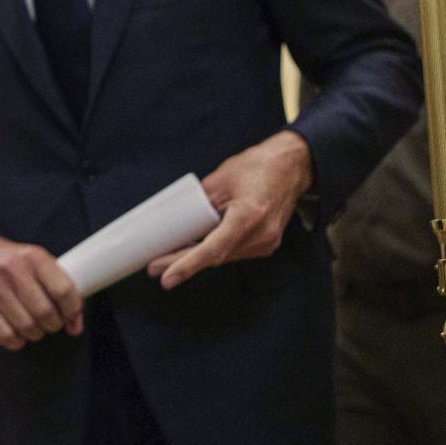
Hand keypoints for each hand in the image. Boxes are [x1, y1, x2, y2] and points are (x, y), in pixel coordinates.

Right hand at [0, 225, 83, 348]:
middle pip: (46, 312)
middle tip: (50, 322)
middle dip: (53, 324)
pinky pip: (6, 335)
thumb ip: (59, 288)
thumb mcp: (38, 262)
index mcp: (34, 257)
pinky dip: (17, 341)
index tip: (73, 322)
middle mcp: (13, 270)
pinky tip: (18, 332)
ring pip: (27, 327)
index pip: (63, 290)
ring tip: (34, 325)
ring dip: (36, 333)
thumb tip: (75, 326)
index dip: (73, 311)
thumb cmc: (13, 262)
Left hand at [147, 130, 312, 289]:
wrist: (291, 167)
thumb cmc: (257, 167)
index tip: (167, 277)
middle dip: (183, 263)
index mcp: (249, 216)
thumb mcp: (220, 179)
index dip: (187, 265)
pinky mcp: (268, 243)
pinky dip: (216, 252)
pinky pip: (235, 252)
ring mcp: (267, 242)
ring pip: (225, 257)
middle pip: (215, 257)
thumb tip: (176, 221)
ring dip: (198, 259)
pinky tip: (197, 250)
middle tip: (154, 268)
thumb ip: (200, 203)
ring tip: (169, 258)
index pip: (213, 249)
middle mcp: (261, 234)